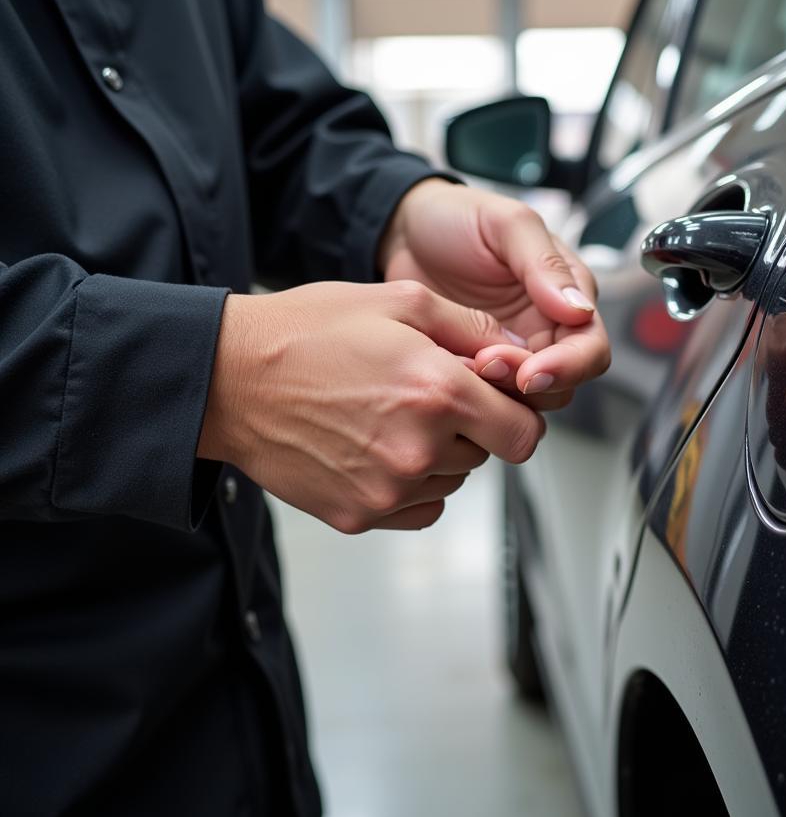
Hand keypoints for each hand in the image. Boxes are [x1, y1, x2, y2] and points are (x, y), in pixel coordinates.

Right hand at [197, 281, 544, 533]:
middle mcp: (419, 450)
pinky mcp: (359, 515)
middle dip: (471, 426)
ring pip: (453, 480)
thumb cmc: (306, 333)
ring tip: (388, 414)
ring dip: (439, 453)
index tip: (497, 402)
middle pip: (487, 454)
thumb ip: (473, 328)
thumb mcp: (400, 300)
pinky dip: (412, 483)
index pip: (524, 434)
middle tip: (424, 395)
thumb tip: (518, 355)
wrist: (229, 379)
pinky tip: (375, 446)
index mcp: (438, 392)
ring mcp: (388, 490)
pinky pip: (419, 507)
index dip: (517, 414)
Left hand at [380, 180, 609, 408]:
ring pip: (529, 396)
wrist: (403, 231)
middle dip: (528, 381)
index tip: (533, 372)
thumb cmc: (457, 217)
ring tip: (463, 361)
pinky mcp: (479, 364)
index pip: (591, 346)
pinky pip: (489, 393)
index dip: (569, 366)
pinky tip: (448, 366)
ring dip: (500, 390)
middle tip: (486, 363)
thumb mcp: (506, 223)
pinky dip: (473, 390)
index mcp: (568, 293)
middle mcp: (548, 327)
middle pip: (564, 382)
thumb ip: (545, 263)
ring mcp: (513, 349)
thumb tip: (578, 309)